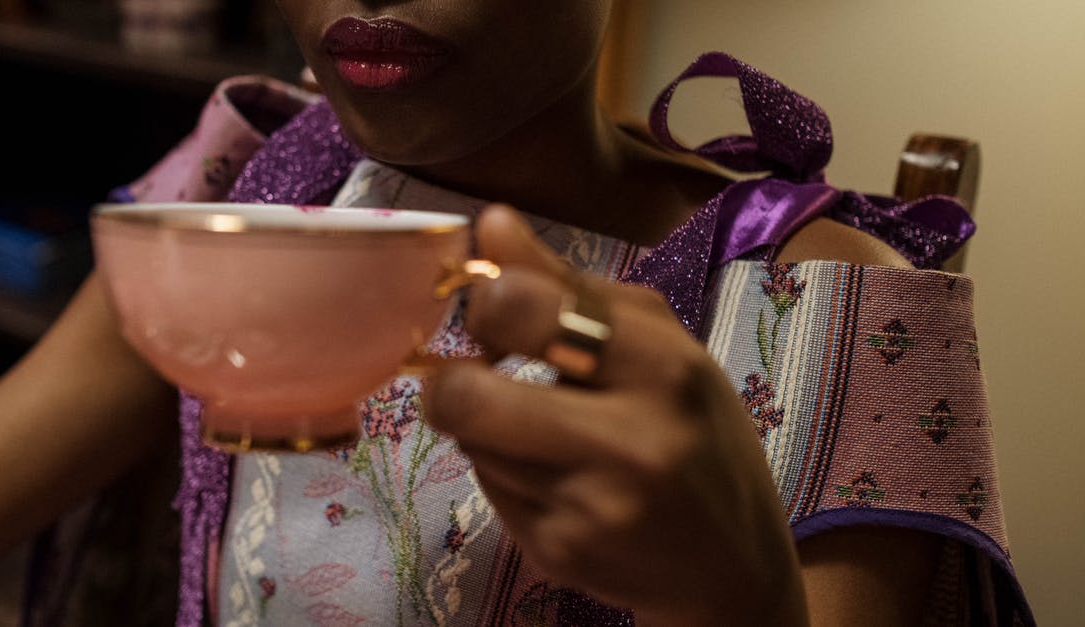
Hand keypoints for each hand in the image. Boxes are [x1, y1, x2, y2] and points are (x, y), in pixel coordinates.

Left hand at [423, 205, 808, 624]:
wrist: (733, 565)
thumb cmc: (698, 436)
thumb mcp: (660, 346)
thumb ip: (569, 284)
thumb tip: (488, 222)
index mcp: (664, 367)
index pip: (521, 306)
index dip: (487, 303)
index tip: (499, 313)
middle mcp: (629, 442)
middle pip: (465, 395)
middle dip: (451, 381)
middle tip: (476, 378)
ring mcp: (589, 508)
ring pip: (471, 442)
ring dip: (487, 430)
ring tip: (544, 434)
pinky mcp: (557, 555)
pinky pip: (488, 490)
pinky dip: (506, 476)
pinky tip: (559, 481)